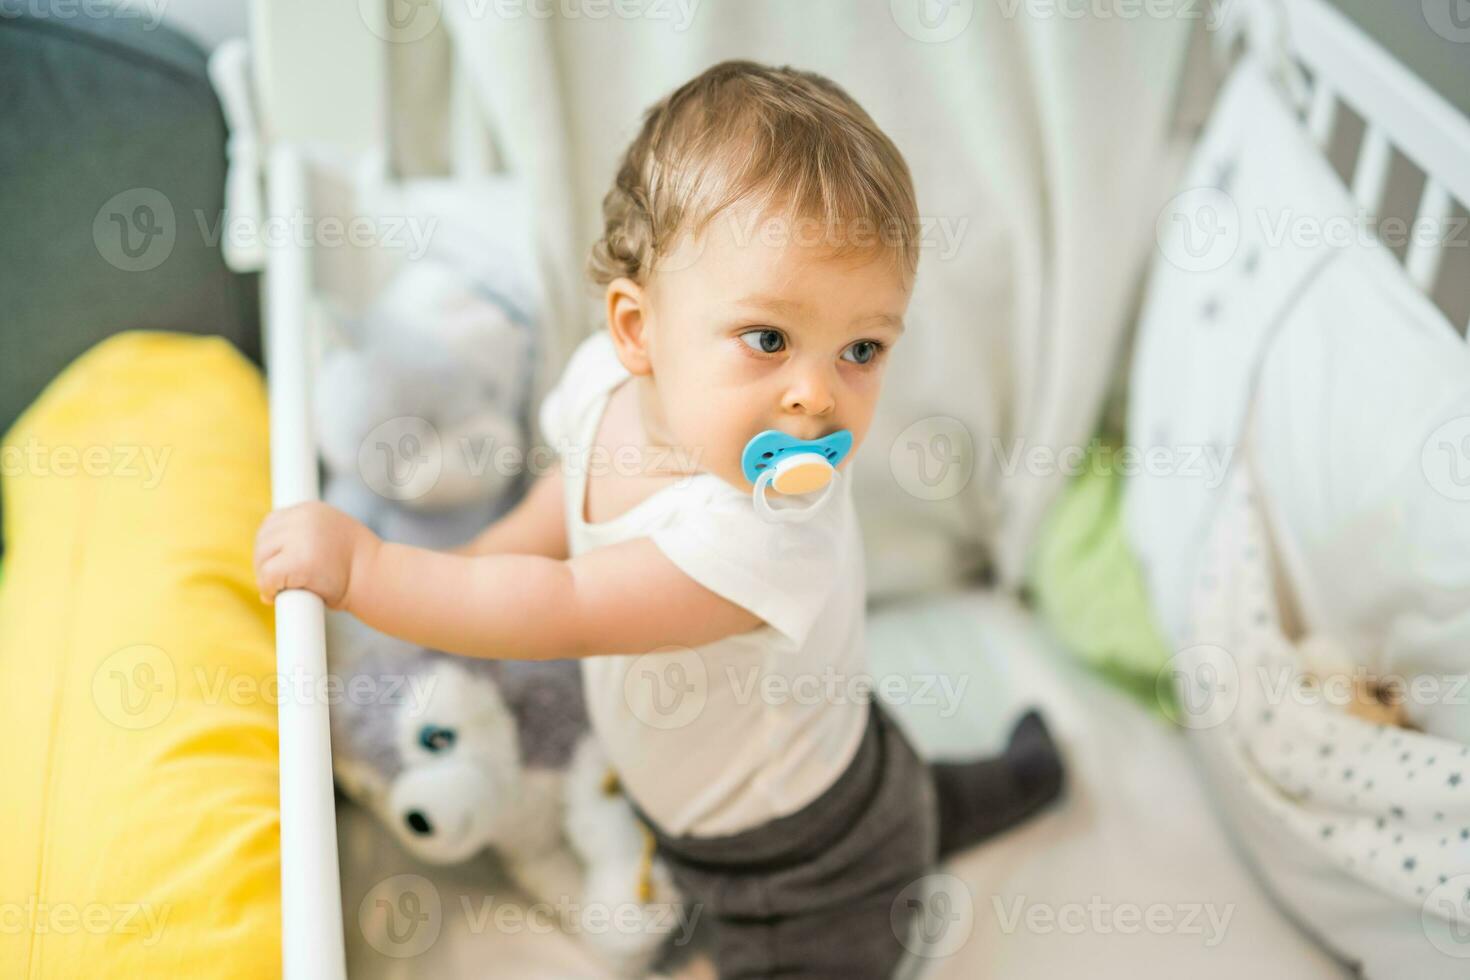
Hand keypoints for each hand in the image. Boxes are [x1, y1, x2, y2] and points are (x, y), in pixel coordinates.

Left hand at [254, 501, 378, 609]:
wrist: (379, 579)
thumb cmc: (360, 566)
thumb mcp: (335, 536)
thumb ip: (308, 536)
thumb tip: (276, 554)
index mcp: (312, 510)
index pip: (273, 522)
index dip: (271, 547)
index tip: (277, 563)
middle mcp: (304, 518)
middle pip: (263, 539)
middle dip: (265, 563)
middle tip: (276, 583)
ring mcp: (301, 538)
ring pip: (262, 558)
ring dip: (266, 577)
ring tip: (281, 590)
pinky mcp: (298, 562)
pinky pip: (268, 576)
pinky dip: (269, 589)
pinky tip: (277, 596)